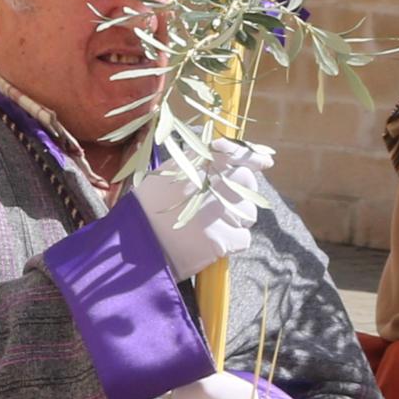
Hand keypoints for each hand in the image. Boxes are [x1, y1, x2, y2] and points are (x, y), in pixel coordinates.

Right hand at [133, 139, 272, 280]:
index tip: (266, 161)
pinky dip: (232, 243)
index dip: (252, 156)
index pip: (233, 152)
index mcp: (194, 166)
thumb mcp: (165, 175)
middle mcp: (208, 184)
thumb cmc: (146, 211)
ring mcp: (216, 212)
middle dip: (241, 195)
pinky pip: (243, 238)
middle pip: (246, 183)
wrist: (133, 248)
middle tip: (222, 208)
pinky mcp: (221, 239)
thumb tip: (224, 151)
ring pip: (248, 214)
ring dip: (236, 222)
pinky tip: (211, 244)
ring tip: (211, 228)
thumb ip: (195, 162)